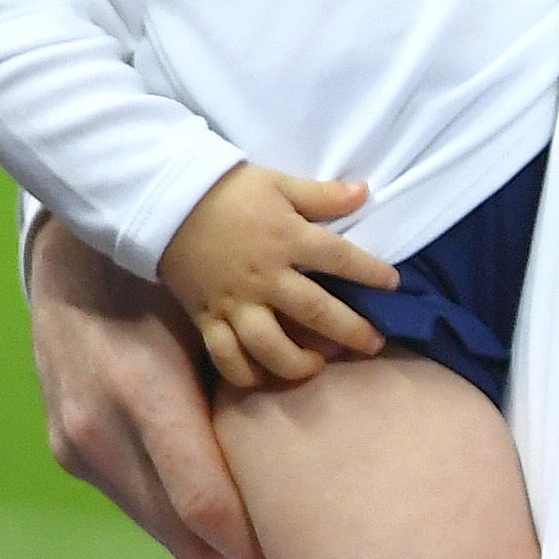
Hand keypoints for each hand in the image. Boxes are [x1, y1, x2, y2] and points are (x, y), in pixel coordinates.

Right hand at [31, 215, 265, 558]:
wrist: (70, 250)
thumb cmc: (164, 275)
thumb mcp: (220, 313)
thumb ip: (266, 370)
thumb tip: (337, 418)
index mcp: (142, 391)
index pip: (206, 507)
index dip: (256, 547)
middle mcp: (100, 428)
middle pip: (183, 537)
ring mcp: (75, 444)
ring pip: (158, 528)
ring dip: (210, 541)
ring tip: (266, 537)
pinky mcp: (67, 448)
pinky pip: (133, 501)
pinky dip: (177, 512)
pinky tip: (218, 501)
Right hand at [160, 164, 399, 392]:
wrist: (165, 201)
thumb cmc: (228, 191)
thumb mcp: (278, 182)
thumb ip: (322, 195)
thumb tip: (365, 192)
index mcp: (287, 239)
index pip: (340, 259)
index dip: (371, 273)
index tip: (393, 285)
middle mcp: (265, 277)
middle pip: (315, 312)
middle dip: (350, 331)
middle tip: (373, 344)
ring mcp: (235, 302)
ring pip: (270, 346)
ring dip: (298, 363)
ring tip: (318, 365)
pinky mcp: (207, 317)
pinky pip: (226, 357)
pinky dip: (246, 374)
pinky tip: (266, 376)